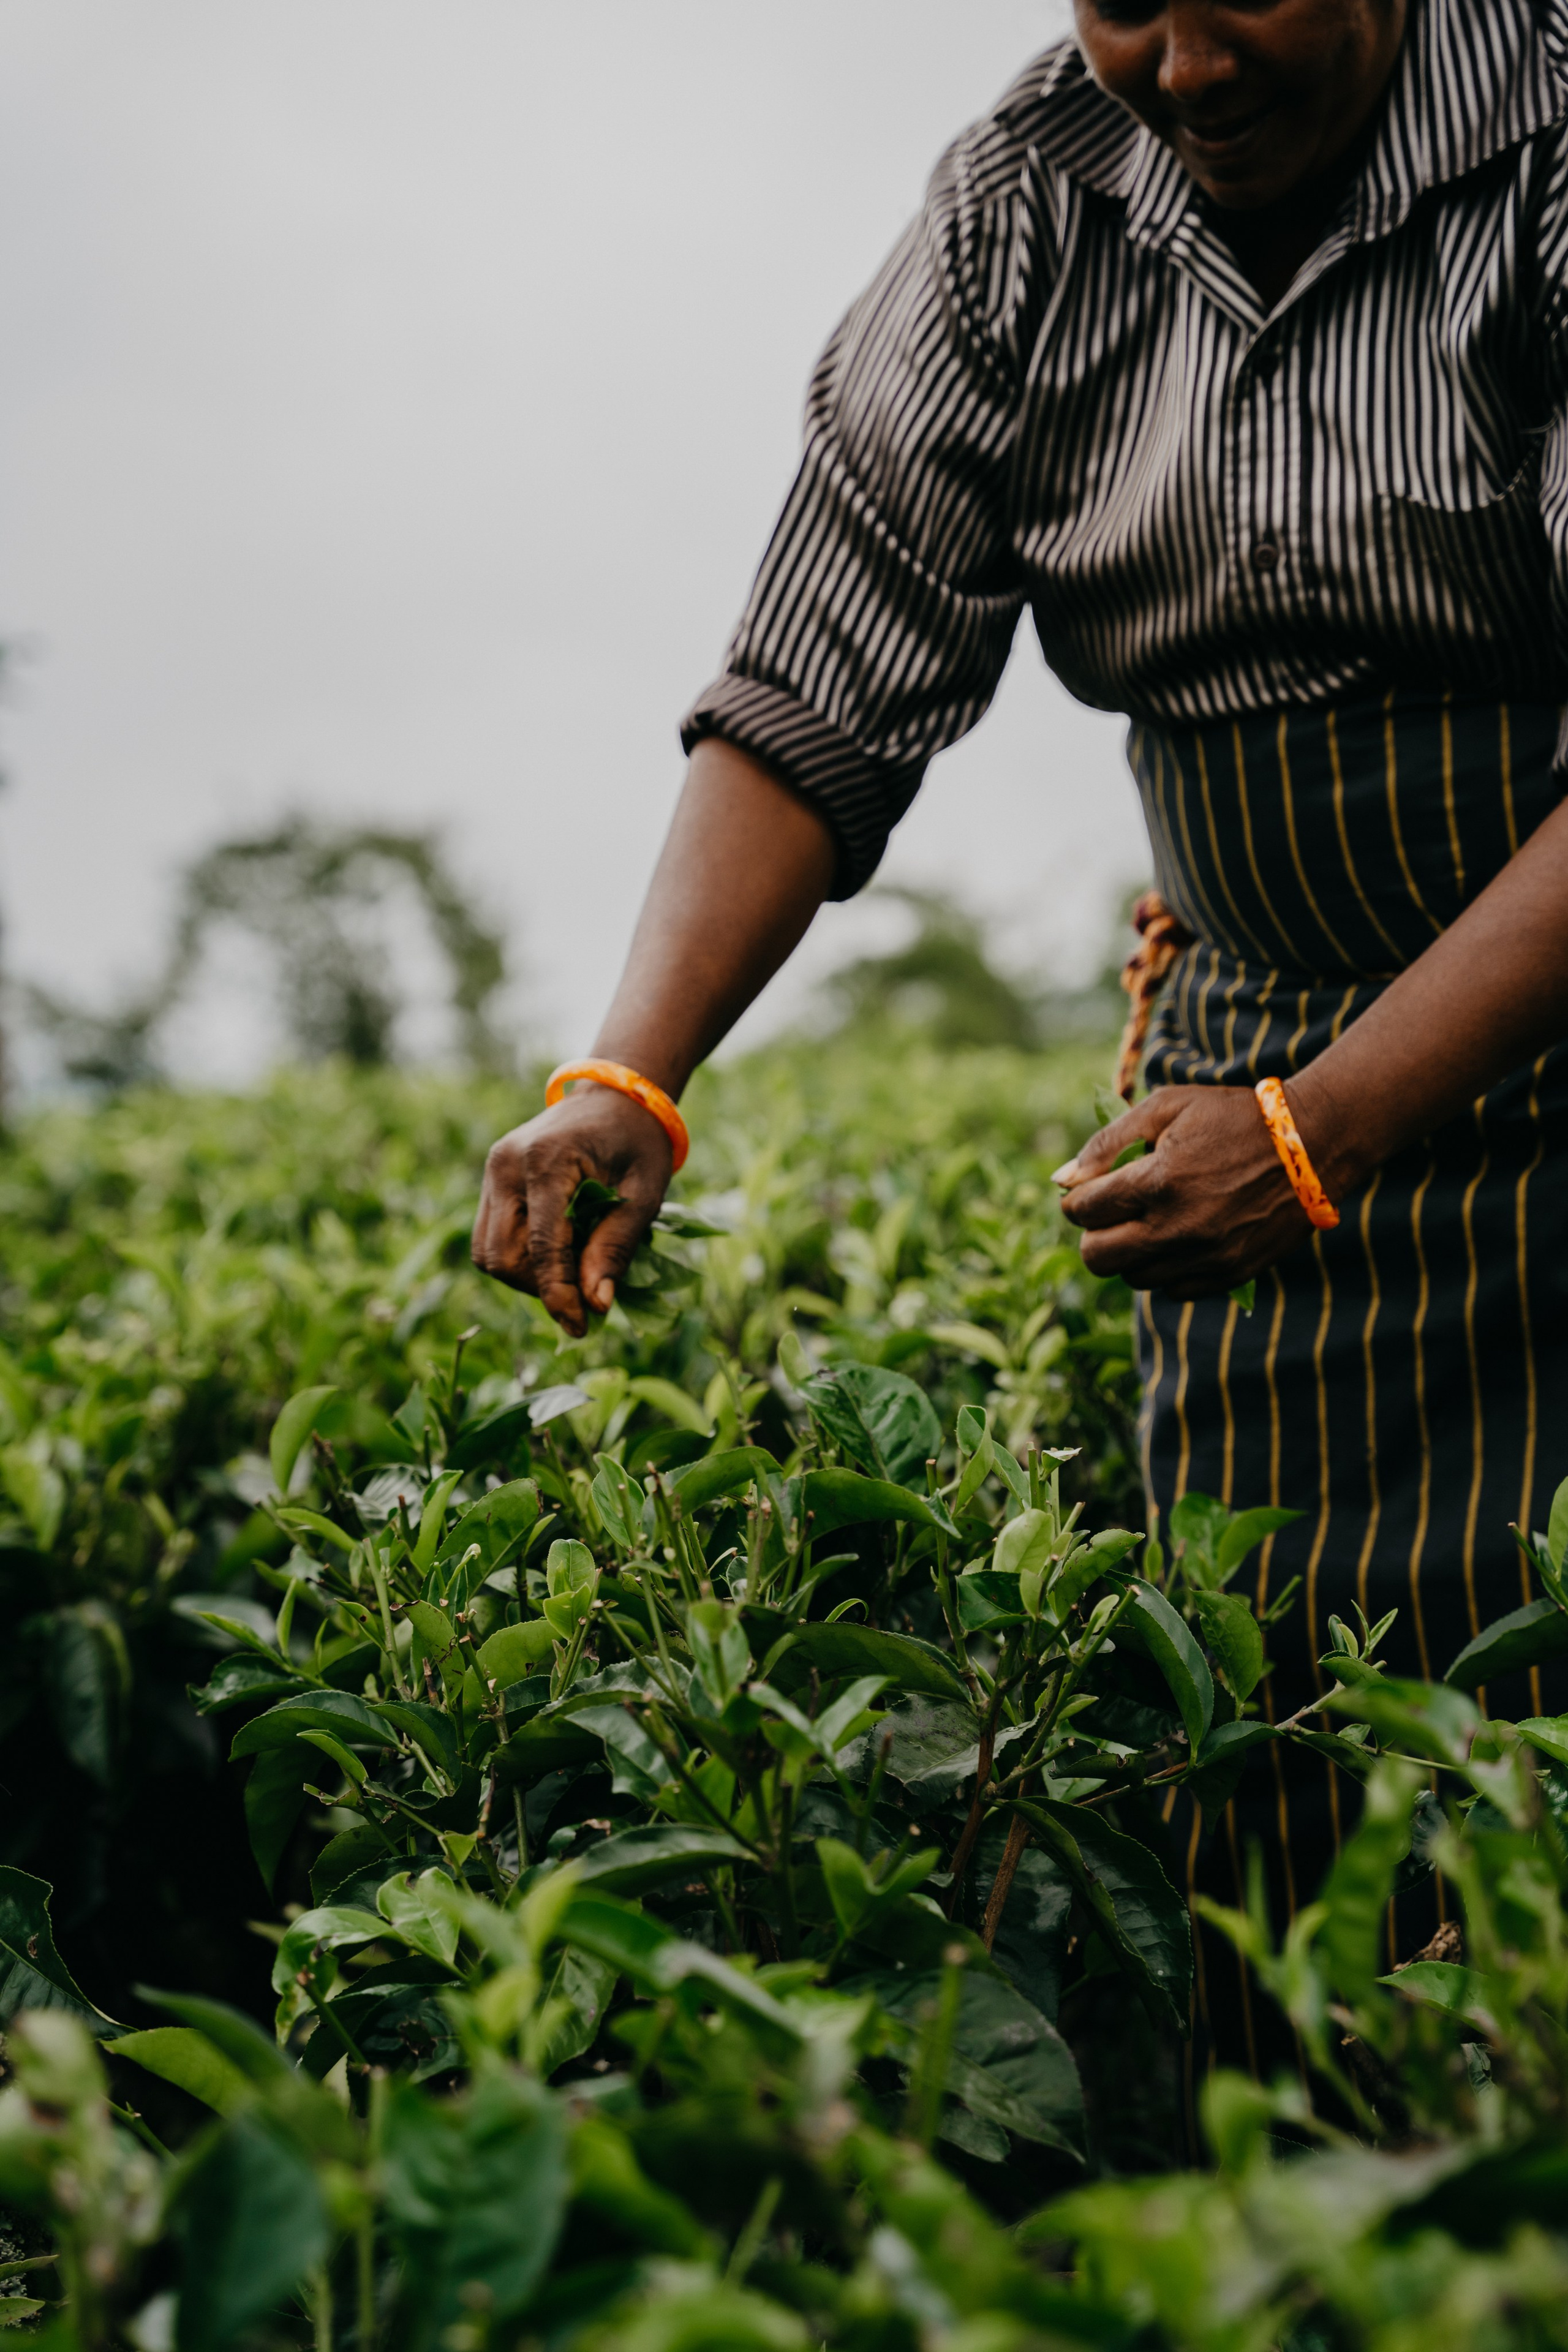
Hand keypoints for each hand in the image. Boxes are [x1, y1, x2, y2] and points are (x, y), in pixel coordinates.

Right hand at [471, 1084, 673, 1335]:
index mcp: (548, 1160)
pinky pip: (491, 1236)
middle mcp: (507, 1163)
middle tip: (583, 1293)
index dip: (558, 1295)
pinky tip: (557, 1251)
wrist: (617, 1096)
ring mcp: (494, 1169)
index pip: (541, 1246)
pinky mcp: (493, 1178)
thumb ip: (616, 1247)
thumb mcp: (644, 1194)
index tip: (581, 1328)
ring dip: (526, 1276)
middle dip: (540, 1287)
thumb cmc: (638, 1142)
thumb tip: (595, 1305)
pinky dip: (519, 1257)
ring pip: (487, 1252)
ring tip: (571, 1270)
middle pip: (501, 1256)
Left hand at [1056, 1085, 1314, 1295]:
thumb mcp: (1167, 1107)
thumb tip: (1062, 1178)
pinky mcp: (1230, 1275)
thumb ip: (1108, 1142)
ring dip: (1129, 1254)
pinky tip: (1177, 1240)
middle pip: (1097, 1258)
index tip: (1087, 1191)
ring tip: (1149, 1222)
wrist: (1313, 1144)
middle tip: (1111, 1213)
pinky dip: (1164, 1270)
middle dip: (1093, 1234)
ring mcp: (1205, 1256)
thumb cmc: (1234, 1117)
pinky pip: (1173, 1291)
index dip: (1075, 1200)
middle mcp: (1176, 1227)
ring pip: (1133, 1279)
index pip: (1082, 1211)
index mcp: (1156, 1182)